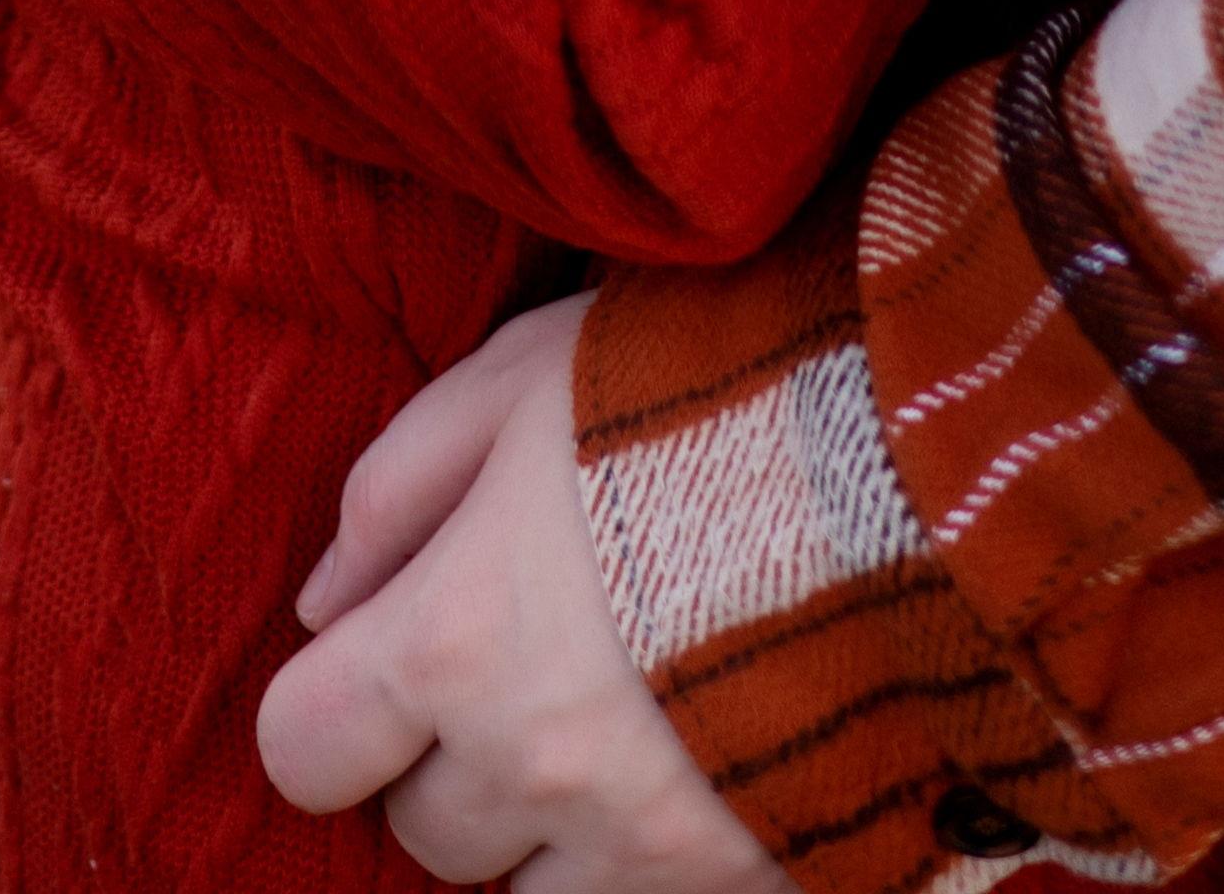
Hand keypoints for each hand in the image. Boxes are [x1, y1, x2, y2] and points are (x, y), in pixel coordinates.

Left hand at [256, 297, 776, 893]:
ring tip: (618, 710)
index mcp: (456, 642)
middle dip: (450, 758)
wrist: (921, 467)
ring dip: (548, 825)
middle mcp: (535, 772)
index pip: (302, 750)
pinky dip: (650, 857)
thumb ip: (395, 491)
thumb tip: (321, 604)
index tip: (377, 661)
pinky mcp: (749, 884)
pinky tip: (694, 760)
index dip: (329, 706)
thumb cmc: (701, 393)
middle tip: (527, 656)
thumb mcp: (518, 380)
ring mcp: (648, 847)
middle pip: (424, 834)